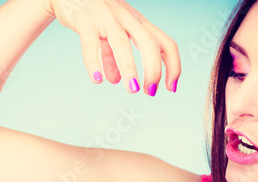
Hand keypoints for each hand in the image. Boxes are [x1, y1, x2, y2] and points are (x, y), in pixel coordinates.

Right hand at [44, 0, 180, 94]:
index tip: (170, 88)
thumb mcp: (110, 33)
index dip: (172, 66)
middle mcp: (127, 18)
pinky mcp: (85, 21)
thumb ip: (113, 56)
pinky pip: (91, 44)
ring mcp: (106, 18)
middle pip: (149, 43)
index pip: (165, 43)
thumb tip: (116, 80)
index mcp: (138, 22)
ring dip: (130, 68)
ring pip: (122, 43)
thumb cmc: (95, 14)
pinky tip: (97, 79)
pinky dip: (94, 63)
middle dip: (154, 69)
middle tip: (150, 92)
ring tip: (132, 89)